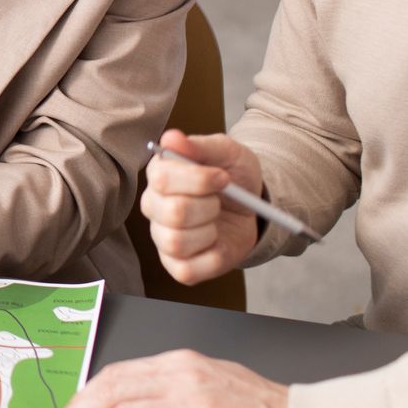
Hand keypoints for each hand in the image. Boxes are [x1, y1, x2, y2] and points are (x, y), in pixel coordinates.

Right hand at [141, 129, 264, 284]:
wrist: (253, 206)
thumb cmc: (234, 176)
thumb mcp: (227, 152)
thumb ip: (201, 146)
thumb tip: (171, 137)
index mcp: (160, 176)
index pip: (162, 178)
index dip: (199, 179)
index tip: (222, 176)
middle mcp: (154, 207)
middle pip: (173, 212)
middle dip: (209, 206)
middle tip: (220, 200)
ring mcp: (163, 238)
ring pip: (177, 241)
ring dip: (210, 231)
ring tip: (216, 221)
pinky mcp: (178, 266)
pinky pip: (187, 269)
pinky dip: (212, 257)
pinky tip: (216, 242)